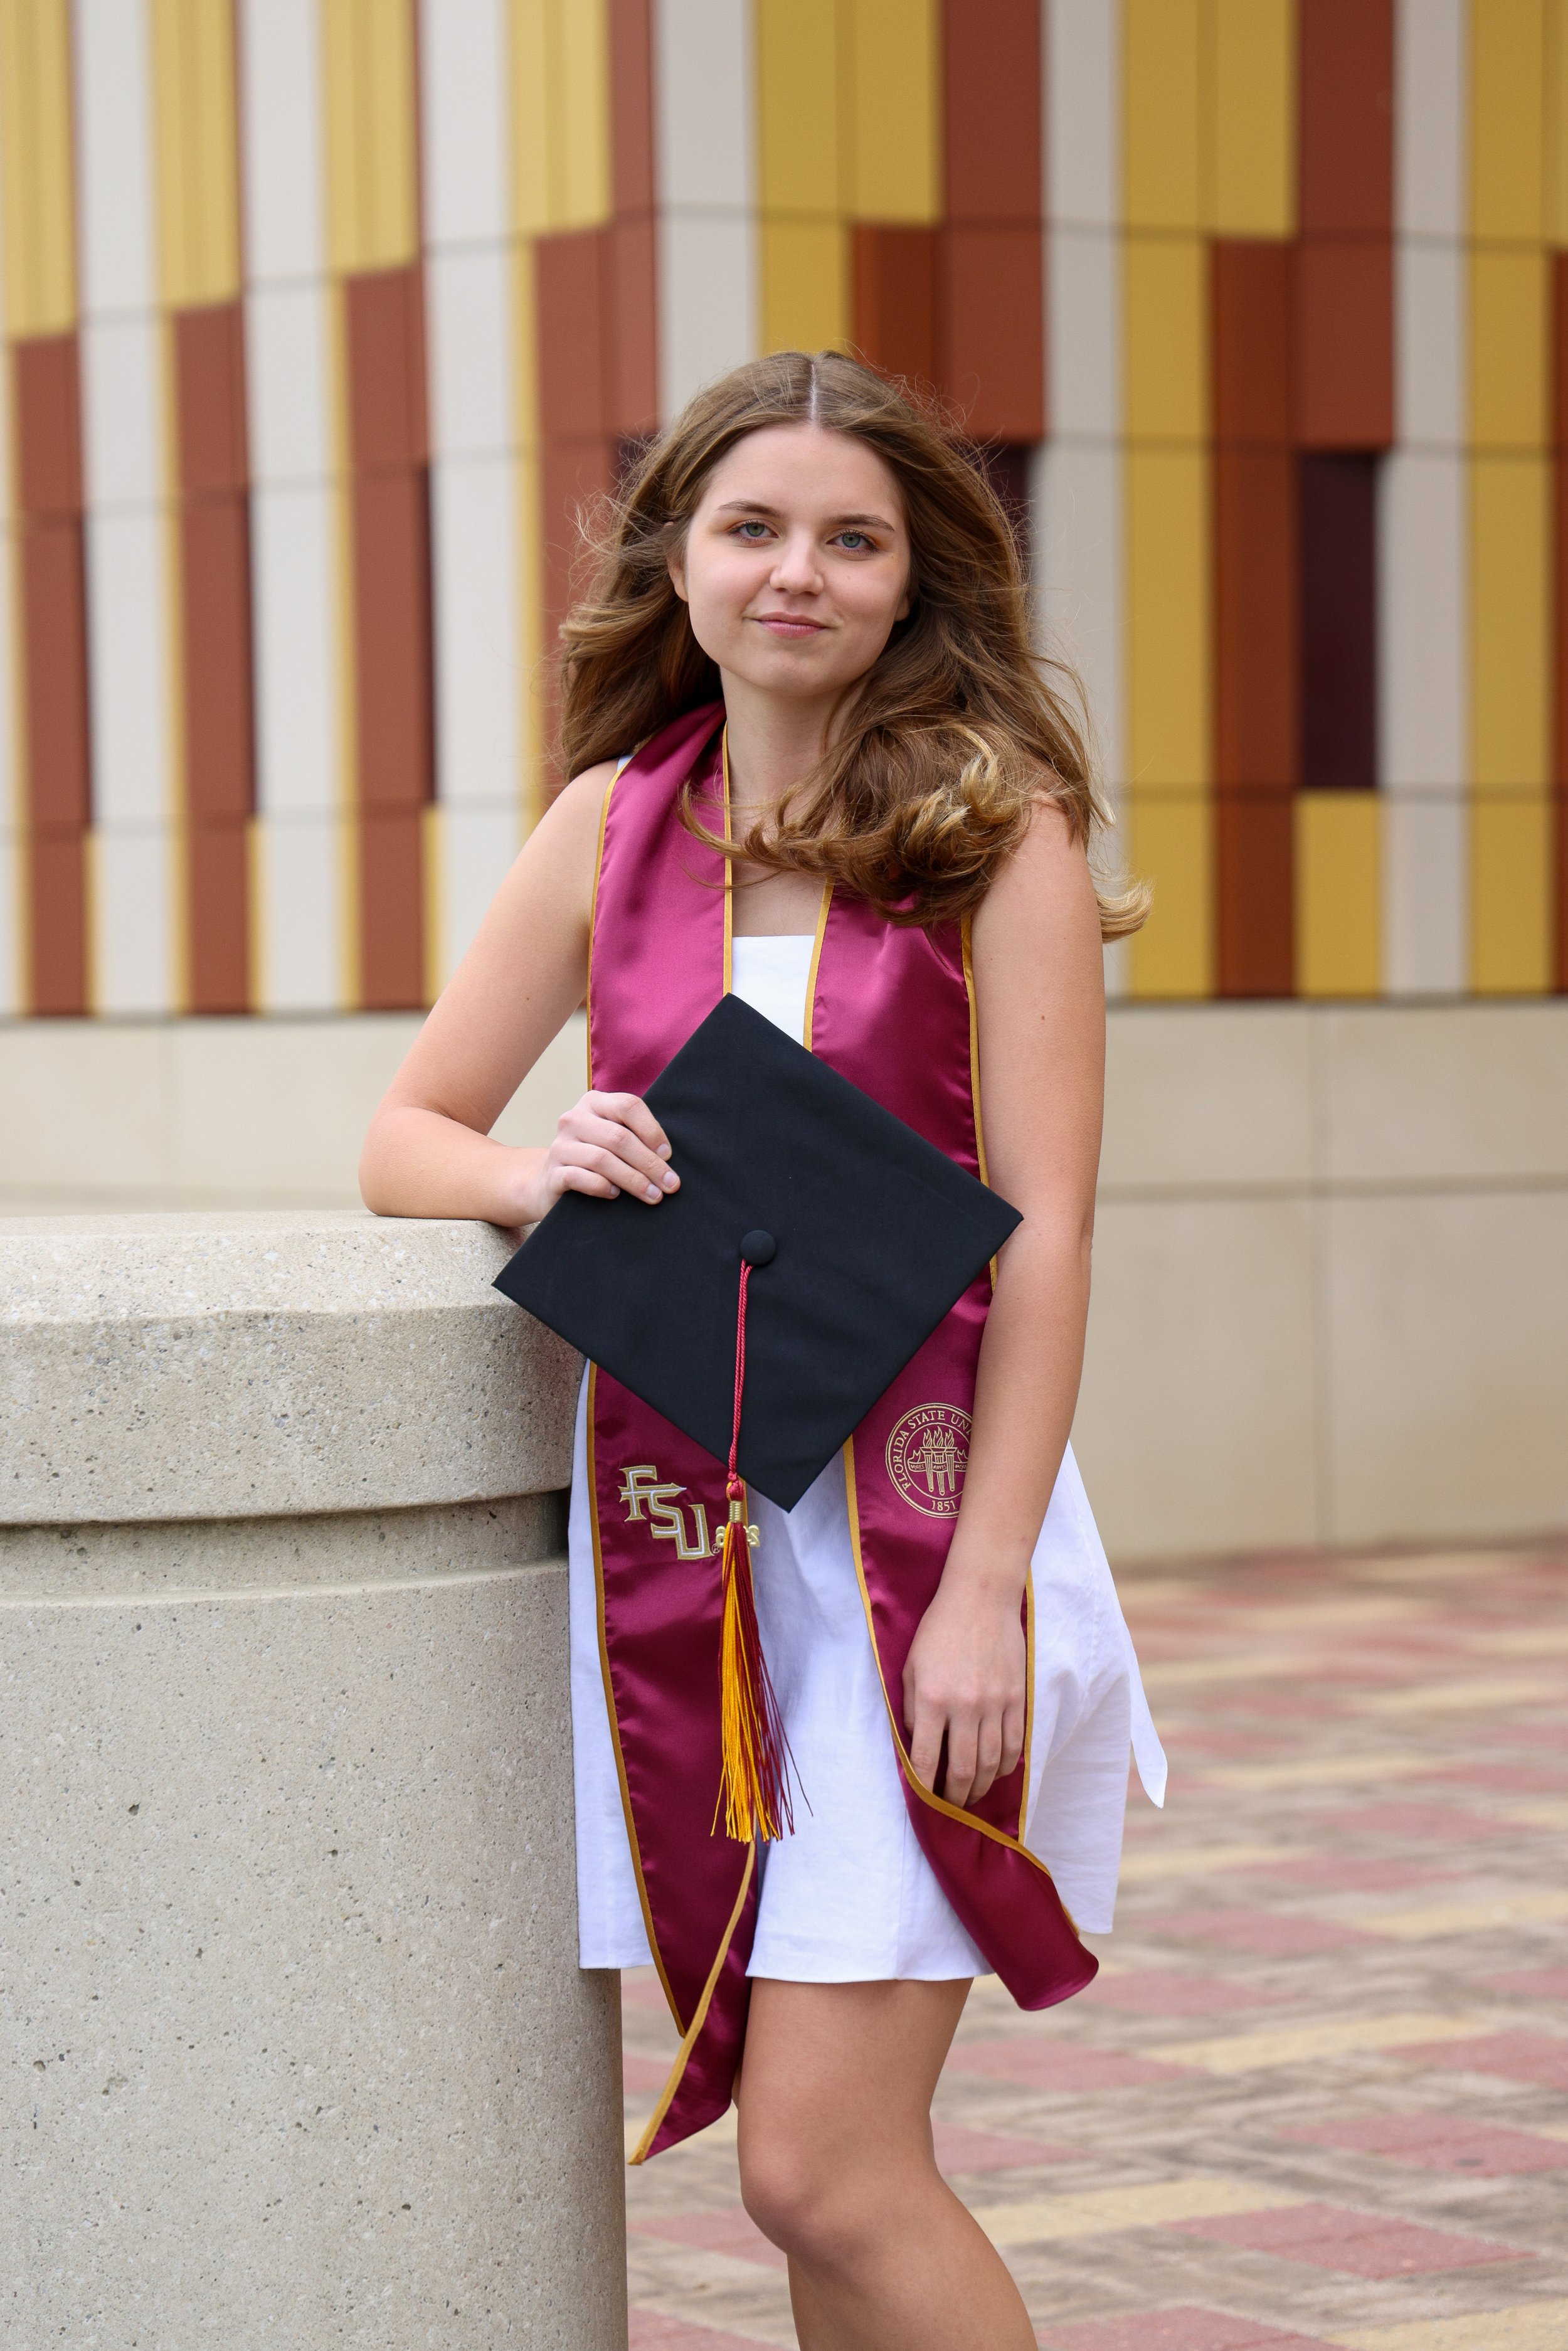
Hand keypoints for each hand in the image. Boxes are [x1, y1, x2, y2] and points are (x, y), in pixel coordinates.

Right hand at [515, 1090, 679, 1222]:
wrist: (551, 1182)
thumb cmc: (594, 1159)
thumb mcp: (612, 1139)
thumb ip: (635, 1136)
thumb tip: (668, 1157)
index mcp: (594, 1103)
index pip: (628, 1106)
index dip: (652, 1130)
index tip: (668, 1155)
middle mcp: (574, 1119)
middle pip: (619, 1137)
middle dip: (650, 1163)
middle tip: (670, 1184)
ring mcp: (560, 1145)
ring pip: (602, 1159)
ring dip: (633, 1179)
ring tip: (653, 1195)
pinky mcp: (552, 1172)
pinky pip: (580, 1178)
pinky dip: (602, 1187)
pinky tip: (616, 1195)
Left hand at [901, 1570, 1026, 1810]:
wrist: (980, 1598)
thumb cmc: (938, 1631)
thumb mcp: (911, 1667)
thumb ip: (913, 1710)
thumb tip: (919, 1747)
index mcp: (932, 1698)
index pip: (927, 1760)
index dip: (925, 1789)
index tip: (924, 1802)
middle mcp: (965, 1705)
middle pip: (963, 1770)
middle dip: (954, 1797)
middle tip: (950, 1808)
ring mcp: (995, 1703)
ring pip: (991, 1763)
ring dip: (981, 1788)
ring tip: (971, 1796)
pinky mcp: (1017, 1698)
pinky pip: (1014, 1744)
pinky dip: (1005, 1767)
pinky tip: (996, 1774)